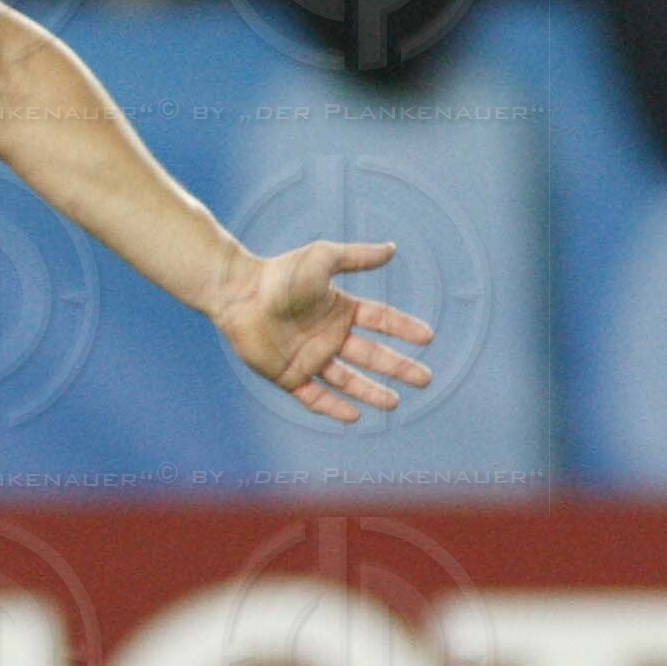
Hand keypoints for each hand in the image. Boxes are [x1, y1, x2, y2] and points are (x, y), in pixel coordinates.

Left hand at [209, 240, 433, 424]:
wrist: (239, 294)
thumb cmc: (279, 273)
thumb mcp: (323, 259)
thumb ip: (357, 256)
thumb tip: (392, 249)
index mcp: (339, 309)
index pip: (380, 321)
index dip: (403, 328)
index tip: (428, 337)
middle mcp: (328, 336)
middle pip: (371, 355)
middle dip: (398, 368)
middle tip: (424, 379)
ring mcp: (309, 357)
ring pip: (347, 380)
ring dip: (371, 392)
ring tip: (394, 403)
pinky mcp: (288, 375)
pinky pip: (314, 396)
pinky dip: (332, 407)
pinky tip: (353, 416)